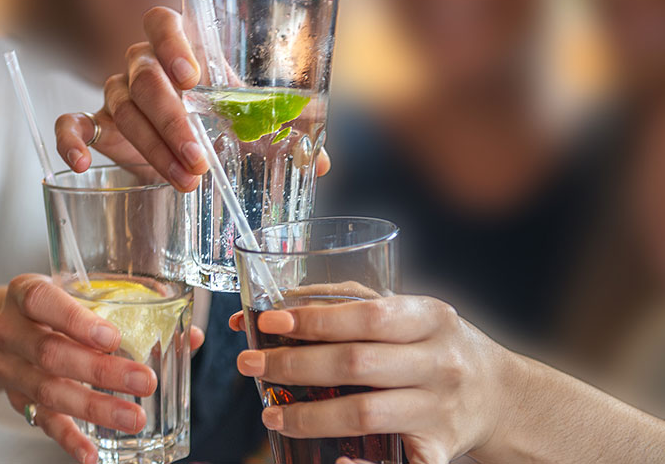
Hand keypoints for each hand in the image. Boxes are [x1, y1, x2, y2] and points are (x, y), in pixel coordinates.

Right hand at [0, 274, 204, 463]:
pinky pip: (43, 422)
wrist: (7, 328)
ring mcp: (10, 369)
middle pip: (51, 353)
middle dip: (100, 371)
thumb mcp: (82, 294)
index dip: (75, 320)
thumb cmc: (56, 307)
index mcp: (25, 293)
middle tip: (145, 382)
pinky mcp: (18, 400)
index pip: (42, 302)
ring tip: (134, 419)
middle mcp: (11, 331)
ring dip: (94, 408)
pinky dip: (69, 439)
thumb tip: (192, 336)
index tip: (112, 338)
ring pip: (49, 392)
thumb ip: (133, 308)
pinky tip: (92, 453)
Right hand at [55, 6, 329, 191]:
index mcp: (178, 49)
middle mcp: (140, 67)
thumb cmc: (215, 121)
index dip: (173, 44)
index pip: (161, 23)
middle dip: (173, 122)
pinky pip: (71, 125)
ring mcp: (114, 96)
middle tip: (198, 158)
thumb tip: (317, 161)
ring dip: (151, 149)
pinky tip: (84, 165)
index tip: (193, 77)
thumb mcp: (247, 122)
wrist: (180, 143)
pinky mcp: (96, 126)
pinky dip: (71, 142)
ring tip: (183, 180)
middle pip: (144, 79)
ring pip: (120, 111)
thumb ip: (277, 134)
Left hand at [229, 290, 513, 463]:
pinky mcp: (439, 450)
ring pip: (365, 414)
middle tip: (249, 364)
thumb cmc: (435, 345)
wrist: (501, 395)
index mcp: (431, 317)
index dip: (315, 320)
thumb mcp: (410, 311)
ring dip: (309, 416)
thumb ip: (350, 302)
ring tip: (270, 412)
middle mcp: (439, 362)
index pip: (368, 316)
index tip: (269, 323)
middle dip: (295, 366)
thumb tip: (278, 305)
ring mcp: (440, 410)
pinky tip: (334, 459)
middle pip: (357, 365)